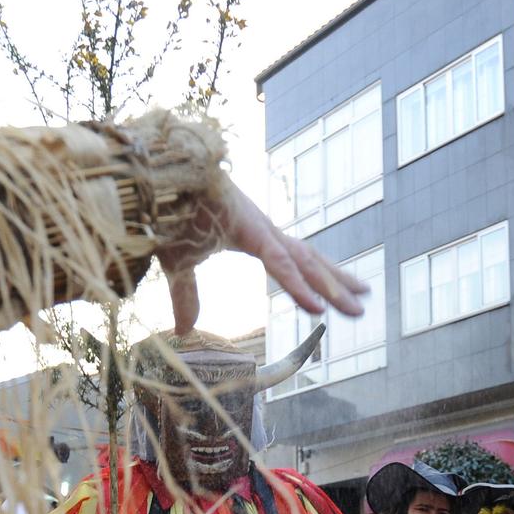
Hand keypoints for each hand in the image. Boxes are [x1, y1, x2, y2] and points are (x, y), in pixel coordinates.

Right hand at [163, 175, 368, 333]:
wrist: (150, 181)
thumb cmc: (164, 214)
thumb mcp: (179, 266)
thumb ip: (187, 297)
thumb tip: (185, 332)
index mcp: (251, 234)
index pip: (293, 259)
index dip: (316, 277)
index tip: (335, 297)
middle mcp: (263, 229)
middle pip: (309, 259)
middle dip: (337, 281)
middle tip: (364, 300)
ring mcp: (259, 225)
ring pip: (304, 262)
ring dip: (331, 286)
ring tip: (357, 306)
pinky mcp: (248, 226)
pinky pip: (279, 261)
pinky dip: (298, 284)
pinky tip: (318, 306)